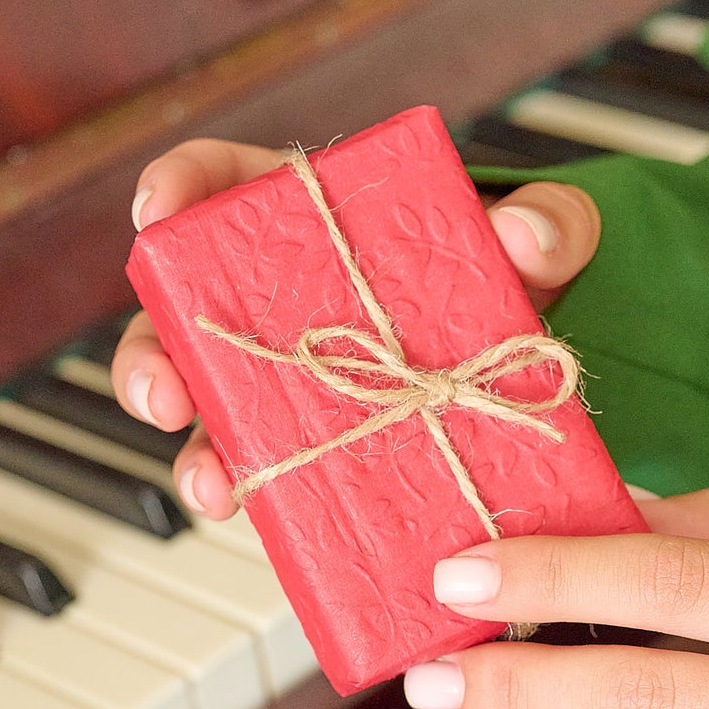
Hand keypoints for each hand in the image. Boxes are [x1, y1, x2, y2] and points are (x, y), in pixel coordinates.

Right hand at [113, 138, 601, 518]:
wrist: (543, 371)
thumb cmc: (520, 284)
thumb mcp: (546, 239)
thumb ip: (550, 225)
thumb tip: (526, 238)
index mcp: (320, 226)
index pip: (228, 184)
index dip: (181, 189)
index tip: (159, 214)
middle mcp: (290, 304)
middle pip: (190, 317)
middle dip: (158, 358)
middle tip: (165, 397)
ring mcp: (302, 383)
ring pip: (221, 412)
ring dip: (200, 452)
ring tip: (213, 490)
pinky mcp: (329, 446)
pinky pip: (281, 473)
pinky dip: (267, 501)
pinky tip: (267, 525)